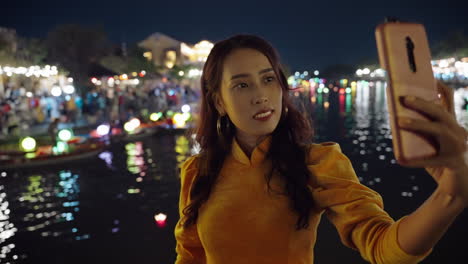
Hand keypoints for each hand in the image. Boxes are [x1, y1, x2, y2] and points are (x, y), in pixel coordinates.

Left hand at [397, 81, 467, 206]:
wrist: (459, 188)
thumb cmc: (440, 163)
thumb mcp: (430, 144)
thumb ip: (420, 133)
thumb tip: (397, 121)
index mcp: (452, 124)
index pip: (448, 100)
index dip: (440, 87)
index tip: (428, 76)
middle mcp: (459, 132)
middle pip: (441, 113)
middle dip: (423, 104)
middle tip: (404, 98)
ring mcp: (459, 147)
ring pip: (440, 131)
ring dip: (419, 125)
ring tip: (400, 122)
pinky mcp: (454, 162)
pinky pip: (432, 160)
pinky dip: (415, 160)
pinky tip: (401, 160)